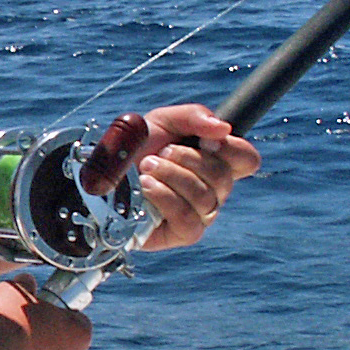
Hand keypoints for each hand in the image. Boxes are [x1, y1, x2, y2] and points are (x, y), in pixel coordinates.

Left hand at [129, 104, 260, 250]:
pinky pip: (189, 219)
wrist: (102, 175)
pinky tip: (146, 188)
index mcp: (214, 161)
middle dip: (188, 159)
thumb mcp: (162, 121)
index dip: (232, 148)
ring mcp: (201, 214)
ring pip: (206, 197)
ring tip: (146, 168)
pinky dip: (165, 198)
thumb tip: (223, 128)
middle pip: (224, 177)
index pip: (248, 159)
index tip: (205, 140)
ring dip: (172, 176)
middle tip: (160, 154)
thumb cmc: (136, 150)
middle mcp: (213, 189)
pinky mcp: (183, 233)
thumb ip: (193, 116)